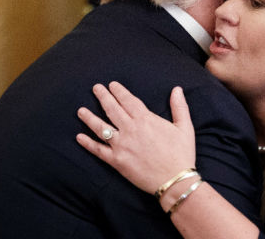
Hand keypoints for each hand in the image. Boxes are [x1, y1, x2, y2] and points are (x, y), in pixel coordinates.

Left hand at [76, 82, 195, 194]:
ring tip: (80, 110)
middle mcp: (130, 130)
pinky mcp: (117, 161)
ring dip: (89, 118)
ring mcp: (121, 145)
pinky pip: (98, 150)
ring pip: (101, 127)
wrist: (175, 180)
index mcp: (146, 119)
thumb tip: (177, 89)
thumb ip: (179, 106)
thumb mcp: (185, 127)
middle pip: (112, 109)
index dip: (119, 91)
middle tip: (95, 88)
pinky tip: (79, 137)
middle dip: (103, 97)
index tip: (111, 84)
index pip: (128, 100)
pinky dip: (88, 144)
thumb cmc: (182, 153)